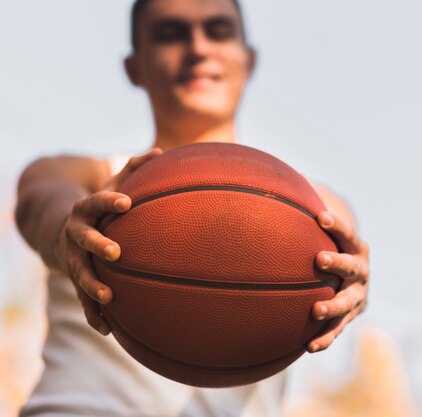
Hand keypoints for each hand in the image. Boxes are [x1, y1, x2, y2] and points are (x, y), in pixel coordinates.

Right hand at [55, 148, 162, 334]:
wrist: (62, 227)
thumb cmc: (102, 207)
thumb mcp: (113, 186)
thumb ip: (135, 169)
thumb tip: (162, 151)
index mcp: (87, 209)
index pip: (96, 202)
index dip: (110, 201)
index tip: (128, 203)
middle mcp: (75, 233)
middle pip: (83, 239)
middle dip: (98, 244)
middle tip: (116, 253)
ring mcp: (72, 257)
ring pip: (79, 272)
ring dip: (92, 286)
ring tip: (109, 298)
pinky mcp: (75, 277)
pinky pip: (83, 298)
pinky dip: (93, 313)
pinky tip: (108, 329)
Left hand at [307, 211, 369, 352]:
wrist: (353, 280)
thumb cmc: (331, 247)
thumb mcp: (326, 230)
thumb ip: (309, 208)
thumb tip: (282, 179)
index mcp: (356, 247)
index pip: (348, 234)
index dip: (337, 226)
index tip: (321, 217)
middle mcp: (361, 271)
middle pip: (352, 267)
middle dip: (337, 263)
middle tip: (318, 259)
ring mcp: (358, 296)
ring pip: (348, 302)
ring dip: (333, 306)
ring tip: (314, 310)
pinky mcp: (350, 317)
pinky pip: (338, 328)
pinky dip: (326, 337)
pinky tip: (309, 347)